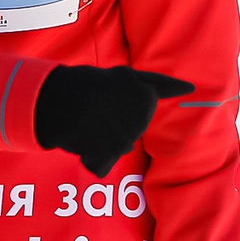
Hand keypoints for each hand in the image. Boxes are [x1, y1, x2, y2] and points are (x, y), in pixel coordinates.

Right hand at [33, 66, 193, 176]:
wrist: (55, 101)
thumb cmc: (83, 83)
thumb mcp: (120, 75)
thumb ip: (144, 84)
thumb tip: (183, 90)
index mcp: (144, 95)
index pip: (159, 91)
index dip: (166, 89)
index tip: (184, 88)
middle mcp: (140, 119)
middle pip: (132, 126)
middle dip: (117, 120)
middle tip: (95, 108)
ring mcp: (125, 141)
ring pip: (116, 146)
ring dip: (102, 139)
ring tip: (85, 123)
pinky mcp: (109, 158)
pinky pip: (100, 165)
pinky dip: (91, 159)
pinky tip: (80, 142)